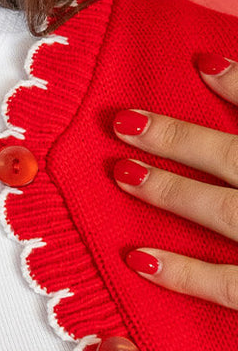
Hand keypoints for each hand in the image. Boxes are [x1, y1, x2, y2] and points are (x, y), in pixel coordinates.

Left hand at [112, 53, 237, 308]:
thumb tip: (226, 72)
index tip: (202, 64)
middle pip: (235, 158)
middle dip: (178, 139)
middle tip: (126, 122)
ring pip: (226, 213)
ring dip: (172, 192)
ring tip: (123, 172)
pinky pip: (231, 286)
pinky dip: (185, 275)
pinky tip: (141, 259)